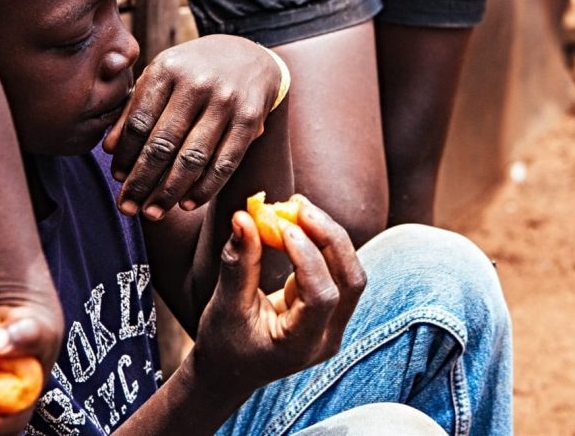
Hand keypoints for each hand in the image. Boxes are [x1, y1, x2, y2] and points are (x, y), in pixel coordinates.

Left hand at [103, 35, 280, 219]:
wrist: (249, 56)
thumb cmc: (193, 72)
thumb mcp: (161, 77)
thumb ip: (134, 109)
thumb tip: (110, 150)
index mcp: (167, 69)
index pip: (139, 121)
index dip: (126, 155)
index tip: (117, 179)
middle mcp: (197, 83)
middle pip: (163, 144)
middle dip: (142, 182)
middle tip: (127, 208)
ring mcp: (226, 102)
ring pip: (193, 158)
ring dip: (169, 192)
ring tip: (153, 212)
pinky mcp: (250, 119)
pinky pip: (224, 162)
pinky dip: (204, 188)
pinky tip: (186, 204)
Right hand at [190, 202, 366, 392]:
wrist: (231, 369)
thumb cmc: (224, 342)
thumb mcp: (225, 306)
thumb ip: (239, 263)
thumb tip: (243, 217)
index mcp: (301, 346)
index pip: (322, 297)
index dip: (308, 258)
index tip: (283, 226)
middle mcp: (328, 337)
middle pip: (350, 280)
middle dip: (329, 237)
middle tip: (297, 206)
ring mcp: (336, 323)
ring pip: (351, 271)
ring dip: (328, 234)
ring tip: (298, 206)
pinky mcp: (333, 306)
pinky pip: (339, 268)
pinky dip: (322, 241)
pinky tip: (299, 220)